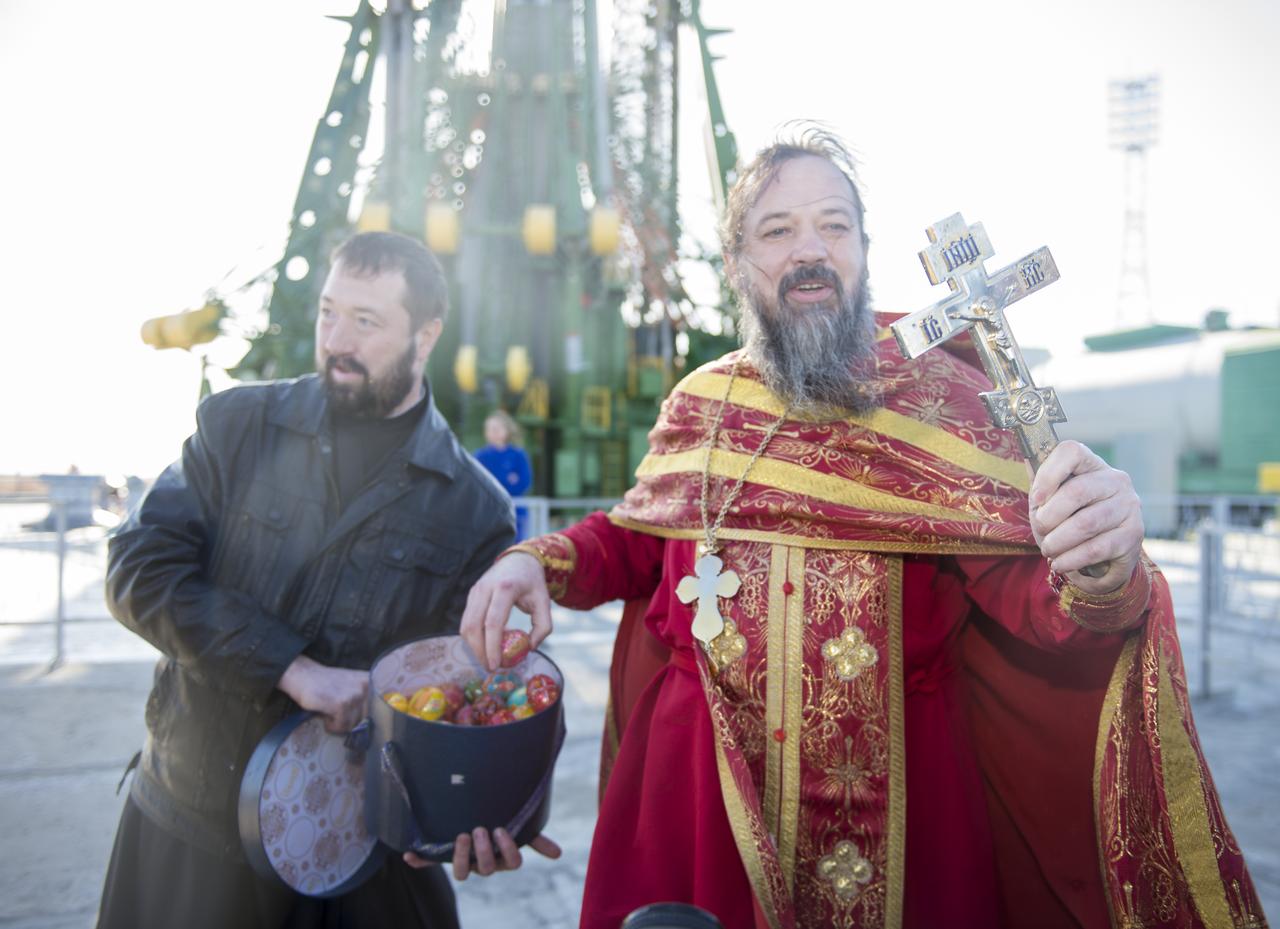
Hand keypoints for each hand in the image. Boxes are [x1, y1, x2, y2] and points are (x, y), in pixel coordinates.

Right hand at [277, 655, 367, 732]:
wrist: (303, 675)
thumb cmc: (327, 684)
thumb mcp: (353, 685)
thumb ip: (366, 699)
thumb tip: (375, 724)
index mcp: (372, 682)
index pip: (383, 709)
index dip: (374, 720)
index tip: (367, 723)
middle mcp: (367, 687)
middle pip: (367, 720)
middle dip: (352, 722)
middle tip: (338, 715)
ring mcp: (355, 695)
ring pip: (353, 725)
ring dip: (340, 723)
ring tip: (330, 711)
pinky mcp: (342, 704)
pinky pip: (341, 726)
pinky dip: (330, 725)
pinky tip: (324, 714)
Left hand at [401, 828, 561, 878]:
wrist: (474, 812)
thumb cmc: (501, 819)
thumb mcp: (519, 827)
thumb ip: (536, 838)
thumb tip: (559, 854)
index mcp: (503, 856)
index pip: (511, 863)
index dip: (506, 850)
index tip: (501, 830)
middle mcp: (484, 862)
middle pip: (487, 868)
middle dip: (483, 850)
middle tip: (478, 829)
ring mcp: (463, 860)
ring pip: (463, 873)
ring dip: (461, 856)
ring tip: (460, 835)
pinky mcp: (442, 855)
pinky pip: (428, 862)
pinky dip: (419, 859)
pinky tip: (410, 854)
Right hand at [460, 553, 552, 670]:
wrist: (519, 559)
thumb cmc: (533, 582)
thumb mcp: (545, 602)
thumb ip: (543, 626)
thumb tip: (529, 648)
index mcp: (505, 588)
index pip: (493, 622)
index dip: (491, 646)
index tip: (496, 665)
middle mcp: (485, 588)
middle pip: (473, 626)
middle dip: (479, 651)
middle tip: (490, 668)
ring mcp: (475, 591)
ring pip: (465, 625)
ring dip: (474, 646)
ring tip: (488, 659)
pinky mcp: (471, 595)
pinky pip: (466, 620)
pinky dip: (473, 636)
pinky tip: (486, 645)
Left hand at [1029, 440, 1143, 594]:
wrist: (1101, 559)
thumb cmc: (1069, 522)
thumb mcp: (1051, 502)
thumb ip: (1041, 483)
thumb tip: (1028, 458)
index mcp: (1092, 465)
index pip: (1072, 451)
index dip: (1049, 473)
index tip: (1035, 498)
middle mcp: (1116, 481)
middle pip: (1077, 491)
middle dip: (1048, 517)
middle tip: (1040, 531)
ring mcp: (1129, 507)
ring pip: (1086, 524)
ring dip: (1058, 542)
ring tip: (1048, 550)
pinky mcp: (1133, 536)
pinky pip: (1096, 548)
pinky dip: (1071, 559)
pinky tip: (1060, 563)